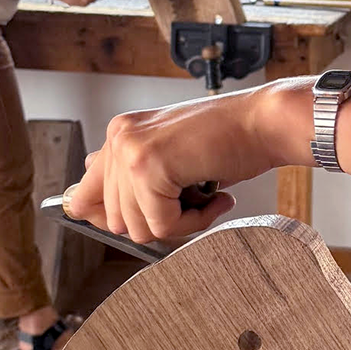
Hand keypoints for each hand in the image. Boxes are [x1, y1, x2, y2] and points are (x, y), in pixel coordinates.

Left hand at [64, 87, 287, 240]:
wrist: (266, 121)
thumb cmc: (231, 139)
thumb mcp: (173, 156)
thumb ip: (132, 178)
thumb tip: (85, 208)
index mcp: (121, 133)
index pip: (84, 194)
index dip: (111, 219)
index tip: (147, 221)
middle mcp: (119, 137)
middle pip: (114, 220)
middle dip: (157, 221)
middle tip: (193, 202)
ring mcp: (131, 150)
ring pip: (139, 228)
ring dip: (179, 224)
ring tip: (208, 196)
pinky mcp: (150, 166)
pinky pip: (163, 225)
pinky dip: (195, 222)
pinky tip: (217, 197)